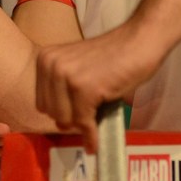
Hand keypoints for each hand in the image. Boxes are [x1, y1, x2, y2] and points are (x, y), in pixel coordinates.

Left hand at [34, 21, 161, 151]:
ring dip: (82, 124)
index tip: (76, 112)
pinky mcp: (84, 89)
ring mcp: (67, 76)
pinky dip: (91, 134)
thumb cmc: (113, 57)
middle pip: (51, 113)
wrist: (139, 42)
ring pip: (64, 120)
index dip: (61, 110)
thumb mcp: (78, 69)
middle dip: (71, 118)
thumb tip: (60, 126)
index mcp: (45, 59)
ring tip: (97, 115)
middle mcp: (51, 65)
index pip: (42, 102)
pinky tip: (97, 138)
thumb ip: (63, 91)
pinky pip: (83, 122)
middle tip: (90, 114)